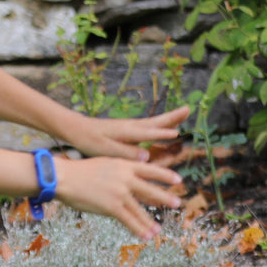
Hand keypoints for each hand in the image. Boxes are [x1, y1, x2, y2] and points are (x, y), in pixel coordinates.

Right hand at [56, 154, 183, 239]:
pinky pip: (129, 220)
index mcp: (124, 165)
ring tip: (158, 230)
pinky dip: (139, 229)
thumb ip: (120, 170)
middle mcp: (126, 178)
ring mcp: (120, 193)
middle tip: (177, 203)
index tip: (177, 179)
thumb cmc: (80, 171)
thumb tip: (130, 177)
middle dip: (165, 197)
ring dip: (150, 222)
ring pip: (141, 209)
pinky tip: (146, 236)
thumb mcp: (105, 163)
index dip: (165, 175)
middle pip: (151, 189)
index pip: (151, 170)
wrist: (65, 177)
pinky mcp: (112, 206)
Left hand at [67, 105, 189, 161]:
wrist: (77, 129)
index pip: (147, 132)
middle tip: (188, 109)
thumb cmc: (89, 140)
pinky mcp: (128, 129)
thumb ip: (126, 153)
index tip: (176, 133)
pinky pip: (149, 126)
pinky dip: (160, 124)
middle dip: (172, 116)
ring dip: (169, 118)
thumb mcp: (105, 149)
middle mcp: (131, 126)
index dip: (161, 133)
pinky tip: (164, 126)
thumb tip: (146, 157)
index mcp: (126, 131)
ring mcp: (130, 126)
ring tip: (184, 113)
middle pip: (156, 121)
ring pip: (154, 122)